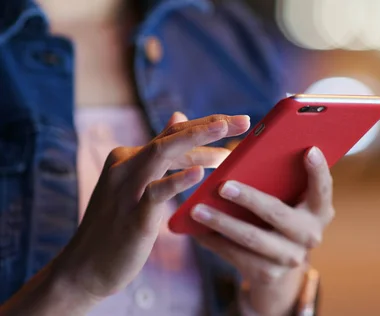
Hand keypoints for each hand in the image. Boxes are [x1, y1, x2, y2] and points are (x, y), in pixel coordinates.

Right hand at [50, 113, 249, 301]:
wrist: (86, 267)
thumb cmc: (118, 225)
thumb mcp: (138, 183)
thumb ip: (158, 152)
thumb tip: (178, 116)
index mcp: (129, 157)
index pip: (173, 133)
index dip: (206, 125)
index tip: (237, 121)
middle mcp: (125, 166)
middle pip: (172, 138)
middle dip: (210, 126)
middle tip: (245, 121)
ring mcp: (127, 189)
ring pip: (162, 154)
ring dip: (196, 140)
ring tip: (225, 129)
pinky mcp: (133, 215)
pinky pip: (157, 192)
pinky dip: (178, 180)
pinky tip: (200, 173)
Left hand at [192, 147, 333, 315]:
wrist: (279, 268)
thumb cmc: (280, 216)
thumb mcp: (289, 200)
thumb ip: (280, 177)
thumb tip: (247, 151)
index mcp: (320, 210)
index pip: (323, 188)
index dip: (319, 170)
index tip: (309, 149)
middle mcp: (311, 235)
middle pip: (277, 213)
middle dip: (249, 198)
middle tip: (223, 185)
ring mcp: (290, 257)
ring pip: (251, 237)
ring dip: (221, 222)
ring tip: (197, 209)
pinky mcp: (268, 274)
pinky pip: (236, 255)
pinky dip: (214, 241)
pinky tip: (197, 230)